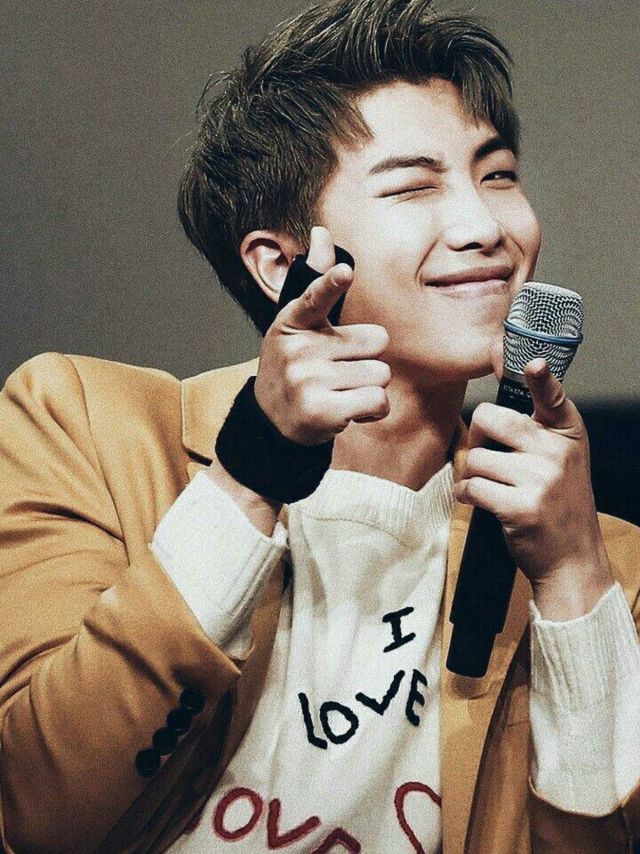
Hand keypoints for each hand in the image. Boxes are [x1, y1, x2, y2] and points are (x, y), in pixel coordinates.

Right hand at [254, 226, 390, 445]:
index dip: (330, 284)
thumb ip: (317, 283)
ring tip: (341, 393)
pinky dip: (372, 410)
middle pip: (376, 341)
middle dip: (368, 358)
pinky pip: (377, 400)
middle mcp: (298, 350)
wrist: (272, 421)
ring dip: (370, 387)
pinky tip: (348, 411)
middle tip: (339, 372)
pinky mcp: (321, 411)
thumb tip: (322, 232)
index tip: (344, 272)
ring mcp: (307, 381)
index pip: (314, 298)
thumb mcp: (298, 324)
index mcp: (292, 322)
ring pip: (380, 373)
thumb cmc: (296, 366)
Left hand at [454, 357, 613, 617]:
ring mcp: (540, 480)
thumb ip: (534, 434)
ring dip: (469, 474)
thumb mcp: (561, 460)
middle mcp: (557, 452)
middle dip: (476, 435)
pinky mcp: (520, 506)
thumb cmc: (558, 504)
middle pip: (491, 419)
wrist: (572, 557)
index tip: (534, 365)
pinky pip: (472, 487)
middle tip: (483, 453)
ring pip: (475, 458)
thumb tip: (484, 417)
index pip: (553, 398)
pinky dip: (465, 494)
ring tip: (485, 486)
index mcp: (567, 434)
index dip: (541, 380)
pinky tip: (475, 500)